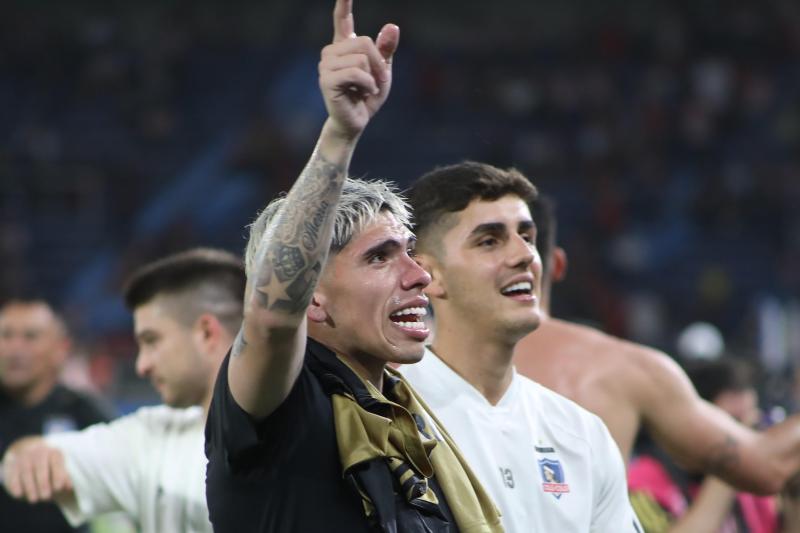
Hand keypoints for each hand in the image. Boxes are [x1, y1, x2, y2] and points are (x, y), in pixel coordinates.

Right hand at [1, 437, 72, 502]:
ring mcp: (24, 457)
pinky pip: (13, 474)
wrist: (26, 449)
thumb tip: (69, 487)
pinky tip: (19, 494)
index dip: (58, 475)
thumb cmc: (48, 464)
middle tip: (46, 497)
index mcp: (54, 452)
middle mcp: (38, 452)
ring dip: (30, 487)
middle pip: (40, 468)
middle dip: (43, 484)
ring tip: (34, 500)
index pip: (56, 462)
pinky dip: (15, 485)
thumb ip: (64, 476)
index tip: (58, 488)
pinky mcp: (12, 464)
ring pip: (26, 472)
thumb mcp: (57, 467)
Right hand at [319, 0, 398, 138]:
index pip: (342, 19)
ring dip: (373, 76)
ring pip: (361, 57)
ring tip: (368, 88)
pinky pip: (356, 72)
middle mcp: (331, 52)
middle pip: (364, 42)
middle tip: (379, 81)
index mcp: (344, 46)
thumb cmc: (367, 96)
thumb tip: (392, 26)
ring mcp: (326, 66)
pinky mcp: (327, 80)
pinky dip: (367, 84)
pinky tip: (363, 93)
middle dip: (378, 62)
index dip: (343, 3)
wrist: (356, 122)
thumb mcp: (383, 71)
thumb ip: (386, 49)